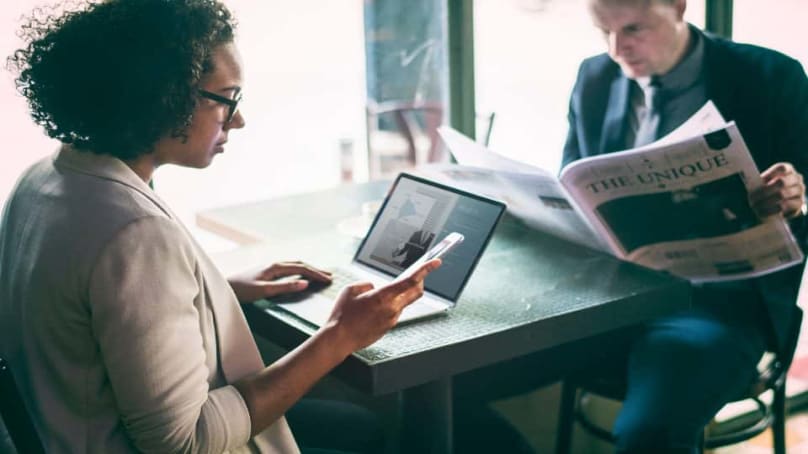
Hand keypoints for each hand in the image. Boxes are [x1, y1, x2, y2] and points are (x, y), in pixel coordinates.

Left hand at [228, 261, 331, 302]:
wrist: (223, 288)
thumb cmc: (241, 290)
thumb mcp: (264, 290)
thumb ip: (285, 287)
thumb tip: (305, 283)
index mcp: (275, 267)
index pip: (302, 268)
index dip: (316, 274)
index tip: (328, 280)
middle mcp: (274, 264)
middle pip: (300, 264)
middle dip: (316, 269)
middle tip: (330, 275)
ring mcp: (270, 267)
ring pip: (294, 265)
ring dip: (308, 269)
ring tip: (319, 273)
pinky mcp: (266, 271)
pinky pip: (288, 268)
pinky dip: (299, 270)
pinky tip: (299, 275)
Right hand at [324, 259, 441, 351]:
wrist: (339, 339)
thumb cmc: (342, 316)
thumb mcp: (351, 290)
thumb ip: (366, 285)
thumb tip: (374, 288)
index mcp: (383, 296)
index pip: (410, 281)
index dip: (425, 269)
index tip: (435, 262)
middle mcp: (392, 309)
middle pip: (416, 292)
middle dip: (420, 281)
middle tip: (417, 275)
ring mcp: (392, 320)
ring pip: (404, 302)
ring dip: (399, 295)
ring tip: (379, 296)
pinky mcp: (388, 328)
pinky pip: (394, 312)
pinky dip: (390, 306)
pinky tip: (373, 309)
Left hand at [749, 162, 805, 218]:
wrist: (777, 203)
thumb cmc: (768, 189)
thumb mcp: (764, 183)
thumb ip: (759, 181)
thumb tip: (750, 183)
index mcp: (788, 169)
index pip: (782, 168)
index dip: (770, 173)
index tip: (759, 181)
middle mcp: (796, 179)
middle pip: (781, 182)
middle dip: (764, 191)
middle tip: (751, 198)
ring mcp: (800, 191)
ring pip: (782, 195)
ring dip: (765, 201)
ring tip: (754, 206)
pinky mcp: (799, 204)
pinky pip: (785, 206)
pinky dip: (771, 209)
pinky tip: (762, 212)